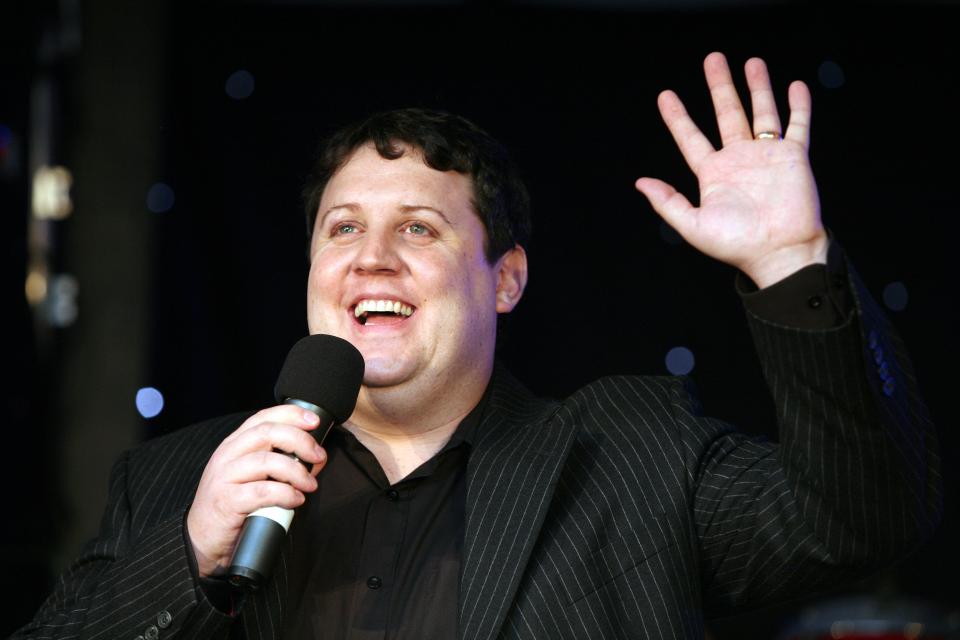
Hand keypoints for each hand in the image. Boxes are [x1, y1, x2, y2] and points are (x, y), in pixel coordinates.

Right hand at [185, 405, 327, 577]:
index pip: (263, 418)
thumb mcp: (252, 475)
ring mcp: (224, 477)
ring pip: (267, 461)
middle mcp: (227, 455)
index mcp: (234, 444)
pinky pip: (262, 492)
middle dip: (300, 441)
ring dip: (296, 471)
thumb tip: (314, 456)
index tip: (315, 421)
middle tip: (319, 456)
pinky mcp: (226, 501)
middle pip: (267, 433)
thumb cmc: (233, 506)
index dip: (292, 415)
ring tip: (310, 484)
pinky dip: (285, 494)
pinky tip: (296, 499)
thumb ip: (277, 461)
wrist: (201, 539)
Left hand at [635, 52, 828, 288]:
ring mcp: (767, 155)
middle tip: (713, 59)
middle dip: (719, 86)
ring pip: (762, 112)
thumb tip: (640, 183)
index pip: (690, 138)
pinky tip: (795, 86)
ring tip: (751, 62)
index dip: (677, 117)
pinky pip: (797, 125)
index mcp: (713, 174)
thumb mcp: (693, 225)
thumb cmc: (737, 245)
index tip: (665, 95)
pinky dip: (798, 105)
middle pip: (727, 113)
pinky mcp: (793, 157)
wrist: (780, 253)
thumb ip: (667, 202)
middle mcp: (739, 160)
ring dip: (757, 87)